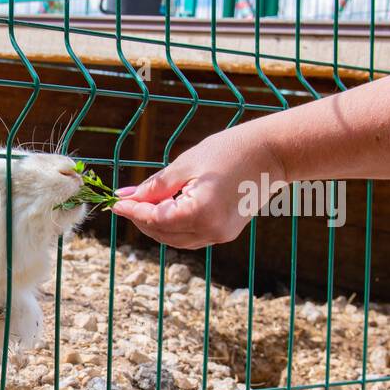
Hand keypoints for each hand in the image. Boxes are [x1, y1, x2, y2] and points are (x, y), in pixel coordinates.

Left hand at [111, 128, 285, 248]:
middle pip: (162, 234)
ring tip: (144, 204)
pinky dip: (173, 226)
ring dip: (155, 224)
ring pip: (174, 239)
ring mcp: (219, 236)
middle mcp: (211, 231)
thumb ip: (155, 186)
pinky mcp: (225, 233)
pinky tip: (165, 209)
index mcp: (200, 213)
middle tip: (127, 202)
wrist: (274, 153)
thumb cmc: (231, 150)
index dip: (132, 211)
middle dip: (141, 219)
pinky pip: (190, 236)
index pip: (154, 220)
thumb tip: (125, 196)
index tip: (116, 203)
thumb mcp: (186, 164)